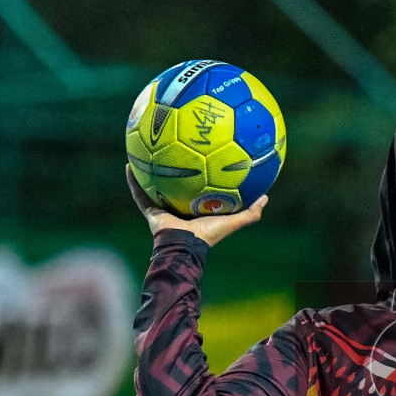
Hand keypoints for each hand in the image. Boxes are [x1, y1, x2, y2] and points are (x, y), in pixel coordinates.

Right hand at [127, 164, 267, 245]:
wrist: (184, 247)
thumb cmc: (208, 235)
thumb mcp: (232, 221)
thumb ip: (250, 212)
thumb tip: (266, 197)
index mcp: (196, 209)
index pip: (197, 189)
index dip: (198, 175)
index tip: (200, 158)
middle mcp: (178, 208)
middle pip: (175, 185)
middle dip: (172, 169)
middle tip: (171, 148)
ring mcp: (162, 209)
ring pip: (153, 186)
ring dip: (149, 171)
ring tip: (144, 151)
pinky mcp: (150, 211)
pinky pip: (139, 193)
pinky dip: (133, 181)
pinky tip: (129, 165)